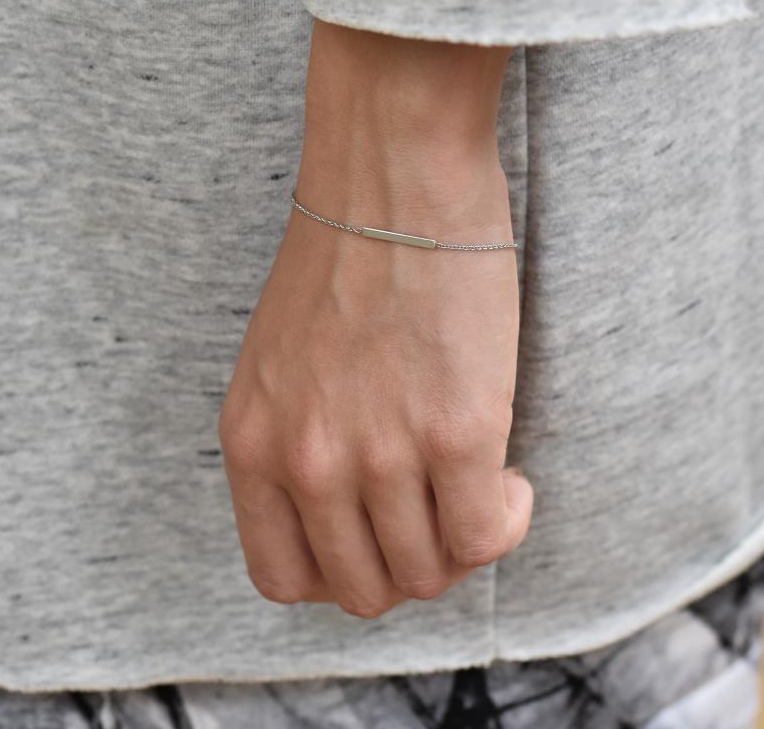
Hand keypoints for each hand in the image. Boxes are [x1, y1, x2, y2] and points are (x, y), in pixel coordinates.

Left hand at [218, 20, 532, 617]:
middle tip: (439, 511)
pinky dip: (506, 521)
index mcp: (254, 446)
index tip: (378, 537)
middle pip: (366, 588)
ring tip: (477, 486)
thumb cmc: (345, 260)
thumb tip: (357, 513)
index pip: (283, 577)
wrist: (392, 174)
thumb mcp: (280, 368)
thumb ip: (299, 447)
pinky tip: (509, 475)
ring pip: (431, 573)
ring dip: (462, 542)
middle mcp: (308, 461)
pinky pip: (488, 538)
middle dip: (410, 564)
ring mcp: (379, 452)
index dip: (341, 573)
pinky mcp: (455, 431)